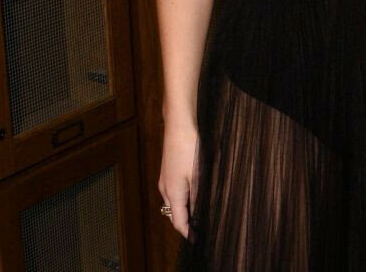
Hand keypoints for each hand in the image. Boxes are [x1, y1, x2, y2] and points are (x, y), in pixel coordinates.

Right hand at [158, 120, 199, 239]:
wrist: (178, 125)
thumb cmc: (189, 147)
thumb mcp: (198, 174)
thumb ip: (198, 196)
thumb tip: (199, 213)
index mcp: (173, 192)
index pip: (178, 221)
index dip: (188, 233)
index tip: (197, 240)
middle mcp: (165, 188)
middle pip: (174, 213)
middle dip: (186, 223)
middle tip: (200, 229)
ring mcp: (165, 179)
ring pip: (173, 203)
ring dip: (184, 211)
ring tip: (198, 215)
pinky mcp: (168, 171)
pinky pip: (173, 192)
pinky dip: (182, 199)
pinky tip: (192, 194)